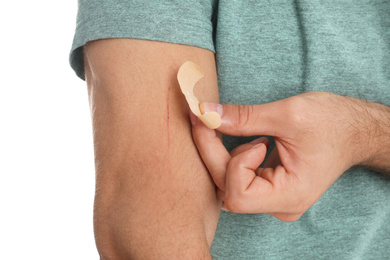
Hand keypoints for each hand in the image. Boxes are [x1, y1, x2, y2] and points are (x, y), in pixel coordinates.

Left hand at [191, 91, 376, 221]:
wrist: (354, 130)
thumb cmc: (332, 123)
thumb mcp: (287, 115)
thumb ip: (243, 117)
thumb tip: (205, 112)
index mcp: (290, 196)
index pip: (238, 195)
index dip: (232, 162)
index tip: (249, 136)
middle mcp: (280, 205)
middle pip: (227, 188)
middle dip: (212, 151)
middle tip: (206, 117)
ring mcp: (273, 199)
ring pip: (228, 184)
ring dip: (220, 153)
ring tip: (235, 128)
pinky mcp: (269, 188)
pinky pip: (237, 178)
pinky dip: (231, 156)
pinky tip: (242, 138)